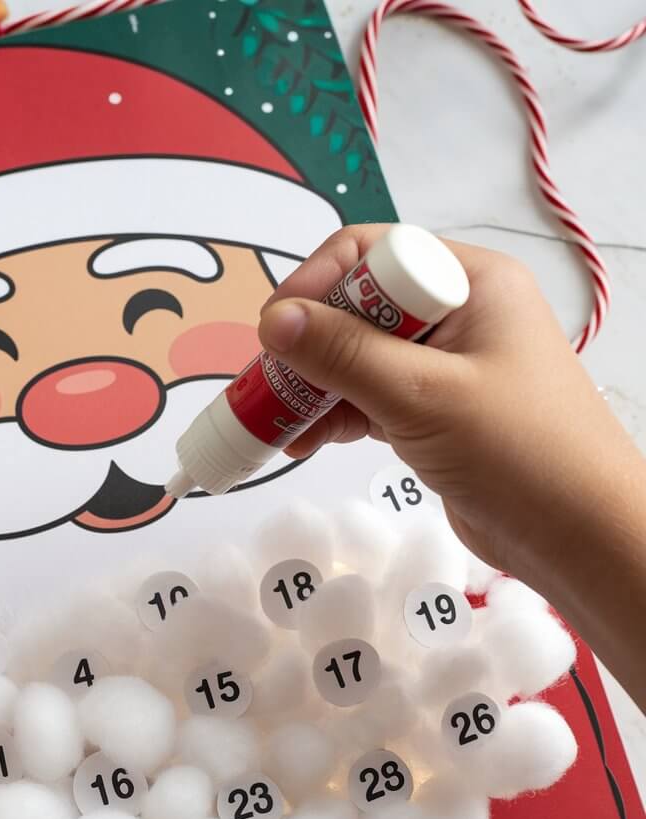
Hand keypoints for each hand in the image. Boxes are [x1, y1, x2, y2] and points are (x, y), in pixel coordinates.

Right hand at [259, 224, 645, 584]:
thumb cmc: (521, 453)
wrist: (579, 538)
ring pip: (356, 358)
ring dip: (312, 387)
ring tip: (273, 422)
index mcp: (471, 284)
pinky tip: (301, 441)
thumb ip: (344, 355)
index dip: (318, 283)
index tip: (275, 327)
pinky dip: (333, 417)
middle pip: (358, 308)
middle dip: (307, 345)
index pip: (374, 254)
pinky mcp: (432, 412)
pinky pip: (367, 398)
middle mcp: (456, 315)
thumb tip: (273, 320)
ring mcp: (443, 367)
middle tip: (265, 382)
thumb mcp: (423, 395)